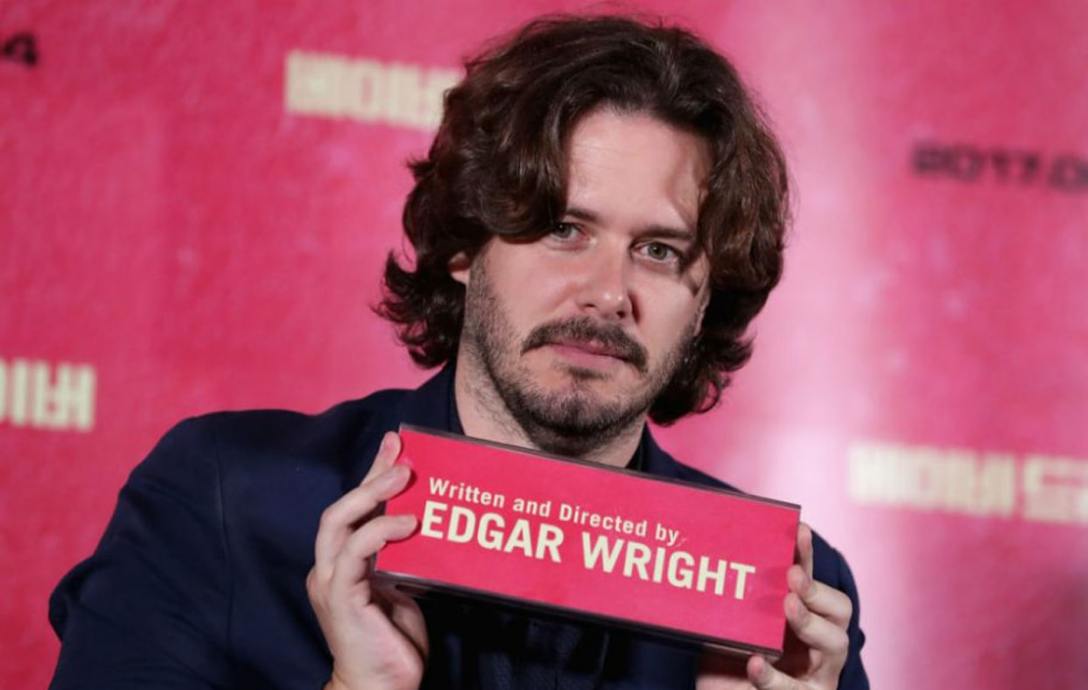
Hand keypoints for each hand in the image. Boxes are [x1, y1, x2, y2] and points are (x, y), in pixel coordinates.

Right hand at [307, 432, 426, 689]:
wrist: (382, 688)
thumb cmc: (392, 642)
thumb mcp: (402, 586)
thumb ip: (403, 556)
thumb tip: (425, 520)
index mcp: (340, 564)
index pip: (353, 510)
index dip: (372, 474)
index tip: (397, 444)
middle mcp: (328, 568)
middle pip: (339, 510)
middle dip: (371, 477)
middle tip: (403, 454)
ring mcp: (330, 583)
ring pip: (339, 524)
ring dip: (372, 496)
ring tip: (405, 477)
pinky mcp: (340, 599)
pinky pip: (354, 554)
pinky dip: (379, 532)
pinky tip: (407, 522)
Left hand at [697, 523, 851, 689]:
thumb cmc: (726, 666)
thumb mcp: (728, 628)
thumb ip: (730, 603)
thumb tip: (710, 557)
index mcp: (803, 620)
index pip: (813, 583)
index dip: (808, 557)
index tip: (799, 529)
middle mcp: (819, 645)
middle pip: (840, 610)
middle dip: (817, 589)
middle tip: (792, 575)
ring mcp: (818, 675)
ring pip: (835, 643)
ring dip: (810, 621)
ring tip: (788, 605)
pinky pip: (797, 689)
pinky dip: (776, 676)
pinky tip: (755, 662)